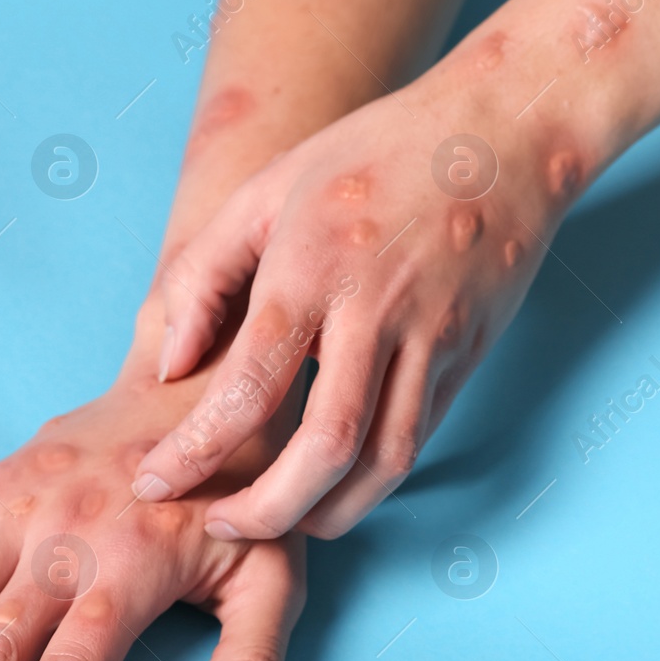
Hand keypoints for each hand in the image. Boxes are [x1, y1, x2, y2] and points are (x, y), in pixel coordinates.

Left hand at [135, 66, 584, 539]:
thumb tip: (169, 368)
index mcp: (313, 266)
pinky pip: (416, 440)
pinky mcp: (466, 357)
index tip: (157, 481)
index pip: (249, 384)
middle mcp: (377, 311)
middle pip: (327, 446)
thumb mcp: (265, 190)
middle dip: (268, 509)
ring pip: (384, 461)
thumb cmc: (371, 155)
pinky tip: (330, 485)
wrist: (502, 135)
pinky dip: (369, 482)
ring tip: (276, 520)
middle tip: (222, 525)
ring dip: (326, 513)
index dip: (197, 449)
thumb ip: (202, 275)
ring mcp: (432, 338)